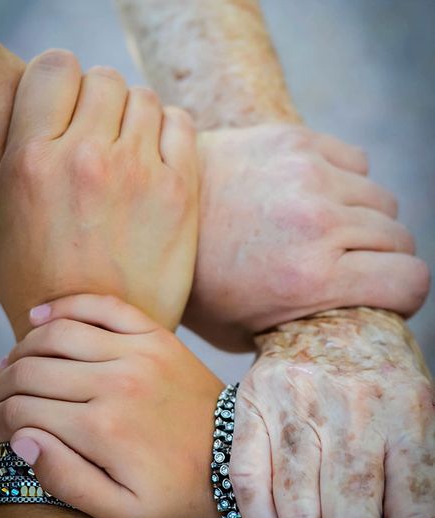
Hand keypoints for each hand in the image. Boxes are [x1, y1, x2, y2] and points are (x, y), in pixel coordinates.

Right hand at [0, 50, 198, 337]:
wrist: (97, 338)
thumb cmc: (37, 289)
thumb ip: (0, 174)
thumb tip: (15, 136)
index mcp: (31, 161)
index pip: (55, 66)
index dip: (60, 81)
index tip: (65, 104)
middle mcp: (86, 159)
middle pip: (103, 78)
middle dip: (98, 100)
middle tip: (97, 134)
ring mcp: (138, 174)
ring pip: (144, 98)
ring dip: (133, 116)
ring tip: (125, 150)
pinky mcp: (180, 194)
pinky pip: (181, 124)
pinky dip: (169, 129)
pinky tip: (156, 156)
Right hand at [0, 294, 223, 517]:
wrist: (239, 456)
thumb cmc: (181, 491)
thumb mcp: (123, 511)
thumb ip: (66, 479)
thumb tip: (21, 439)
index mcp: (102, 430)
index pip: (21, 412)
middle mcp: (116, 382)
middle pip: (31, 370)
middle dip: (1, 386)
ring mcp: (137, 352)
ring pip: (57, 334)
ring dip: (22, 347)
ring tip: (13, 364)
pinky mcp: (155, 336)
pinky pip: (102, 306)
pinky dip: (65, 305)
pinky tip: (40, 316)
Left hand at [186, 125, 429, 349]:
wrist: (152, 215)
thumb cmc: (198, 284)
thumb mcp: (246, 333)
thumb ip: (305, 327)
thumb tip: (348, 318)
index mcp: (310, 279)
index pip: (412, 281)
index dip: (404, 296)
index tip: (387, 297)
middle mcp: (318, 224)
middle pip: (400, 240)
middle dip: (382, 261)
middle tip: (350, 268)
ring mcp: (308, 176)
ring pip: (382, 201)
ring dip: (365, 222)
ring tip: (330, 234)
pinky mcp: (294, 140)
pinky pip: (357, 162)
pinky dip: (346, 184)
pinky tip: (315, 197)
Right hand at [230, 308, 433, 517]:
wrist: (331, 312)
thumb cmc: (380, 370)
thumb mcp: (418, 409)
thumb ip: (417, 474)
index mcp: (410, 408)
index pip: (414, 513)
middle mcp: (353, 404)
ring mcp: (296, 401)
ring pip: (296, 508)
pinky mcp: (253, 399)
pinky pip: (247, 480)